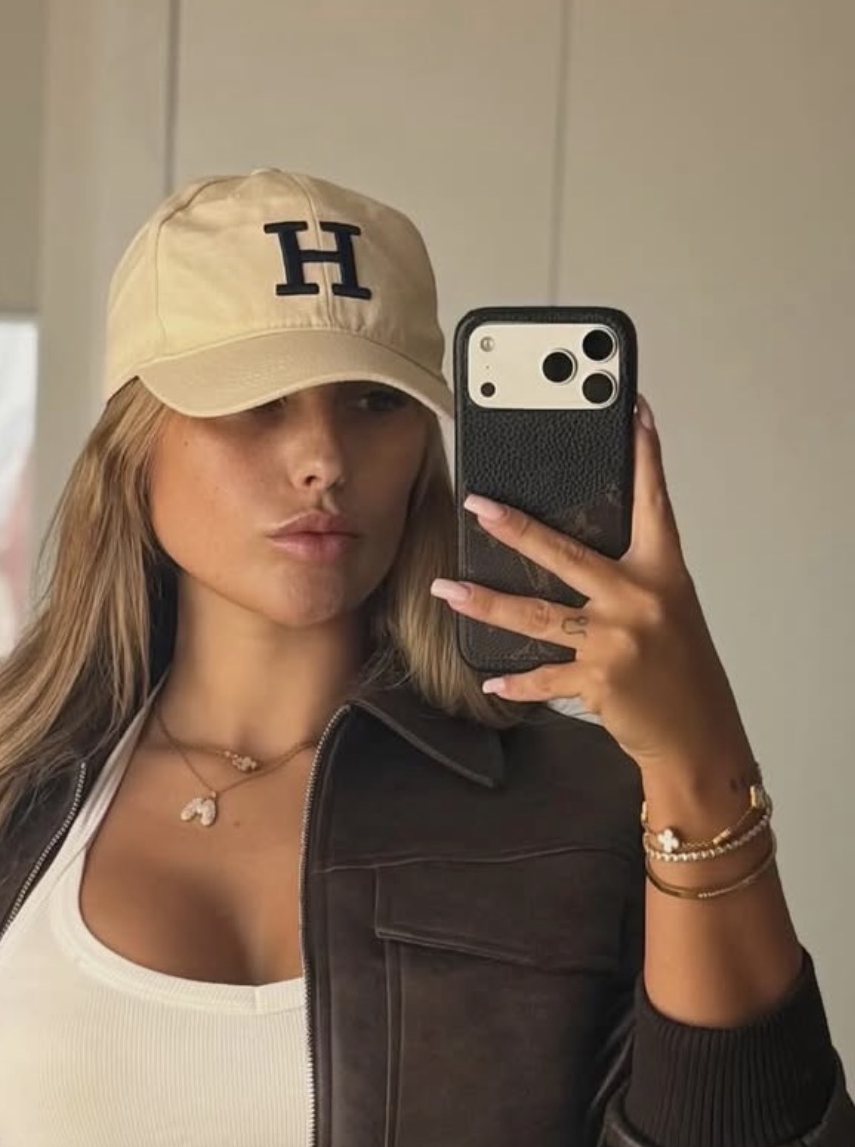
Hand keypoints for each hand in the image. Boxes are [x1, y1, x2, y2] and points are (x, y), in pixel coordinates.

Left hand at [431, 396, 747, 770]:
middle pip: (566, 554)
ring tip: (449, 590)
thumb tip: (570, 557)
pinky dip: (516, 682)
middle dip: (516, 528)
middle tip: (478, 506)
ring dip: (486, 604)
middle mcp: (639, 600)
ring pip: (536, 615)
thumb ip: (628, 580)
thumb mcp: (667, 611)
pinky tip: (492, 679)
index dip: (645, 456)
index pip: (653, 503)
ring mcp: (616, 640)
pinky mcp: (598, 680)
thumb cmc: (682, 671)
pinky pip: (543, 676)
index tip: (634, 411)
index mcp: (662, 573)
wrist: (697, 735)